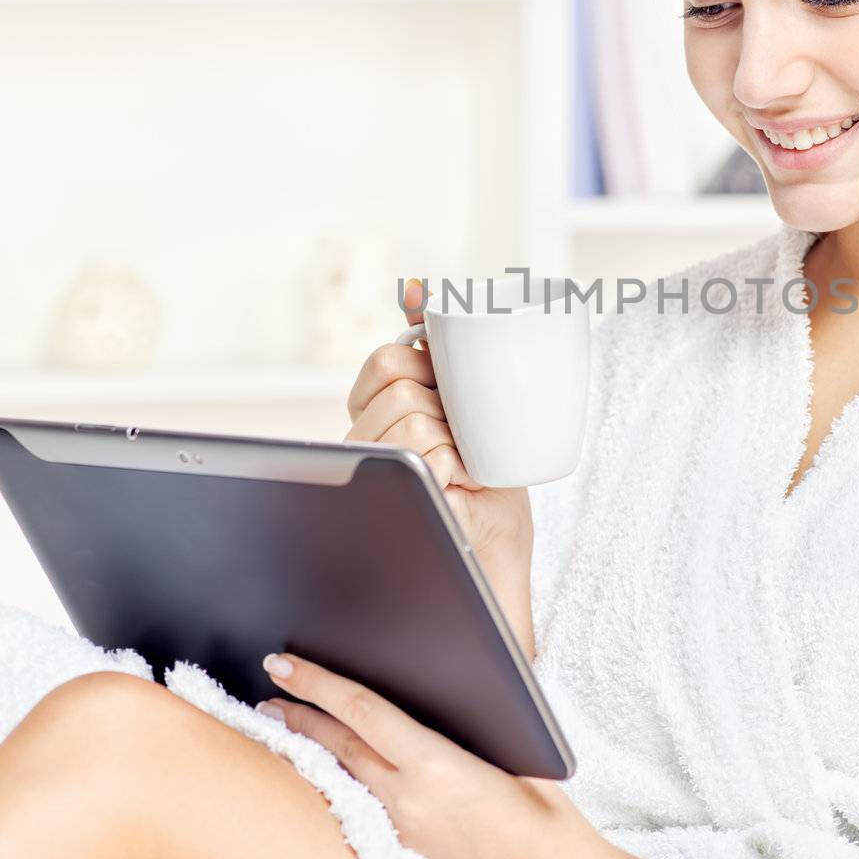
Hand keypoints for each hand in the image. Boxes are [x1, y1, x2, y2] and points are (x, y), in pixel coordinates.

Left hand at [257, 651, 617, 858]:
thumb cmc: (551, 827)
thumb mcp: (522, 760)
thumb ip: (483, 727)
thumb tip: (463, 693)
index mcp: (437, 768)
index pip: (362, 712)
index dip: (319, 683)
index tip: (286, 663)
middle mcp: (409, 801)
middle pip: (340, 746)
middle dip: (300, 715)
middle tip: (270, 694)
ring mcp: (404, 831)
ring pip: (345, 779)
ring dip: (312, 751)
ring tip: (284, 730)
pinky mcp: (408, 854)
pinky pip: (364, 808)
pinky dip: (341, 784)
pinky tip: (332, 778)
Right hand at [345, 277, 534, 654]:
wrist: (497, 570)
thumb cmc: (490, 495)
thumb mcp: (476, 411)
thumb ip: (444, 355)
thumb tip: (419, 288)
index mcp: (380, 415)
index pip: (385, 359)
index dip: (425, 365)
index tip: (452, 395)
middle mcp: (362, 441)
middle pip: (393, 377)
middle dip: (442, 400)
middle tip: (464, 440)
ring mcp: (368, 472)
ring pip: (407, 414)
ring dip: (450, 438)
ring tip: (462, 469)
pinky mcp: (384, 501)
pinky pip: (418, 454)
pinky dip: (449, 465)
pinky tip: (454, 485)